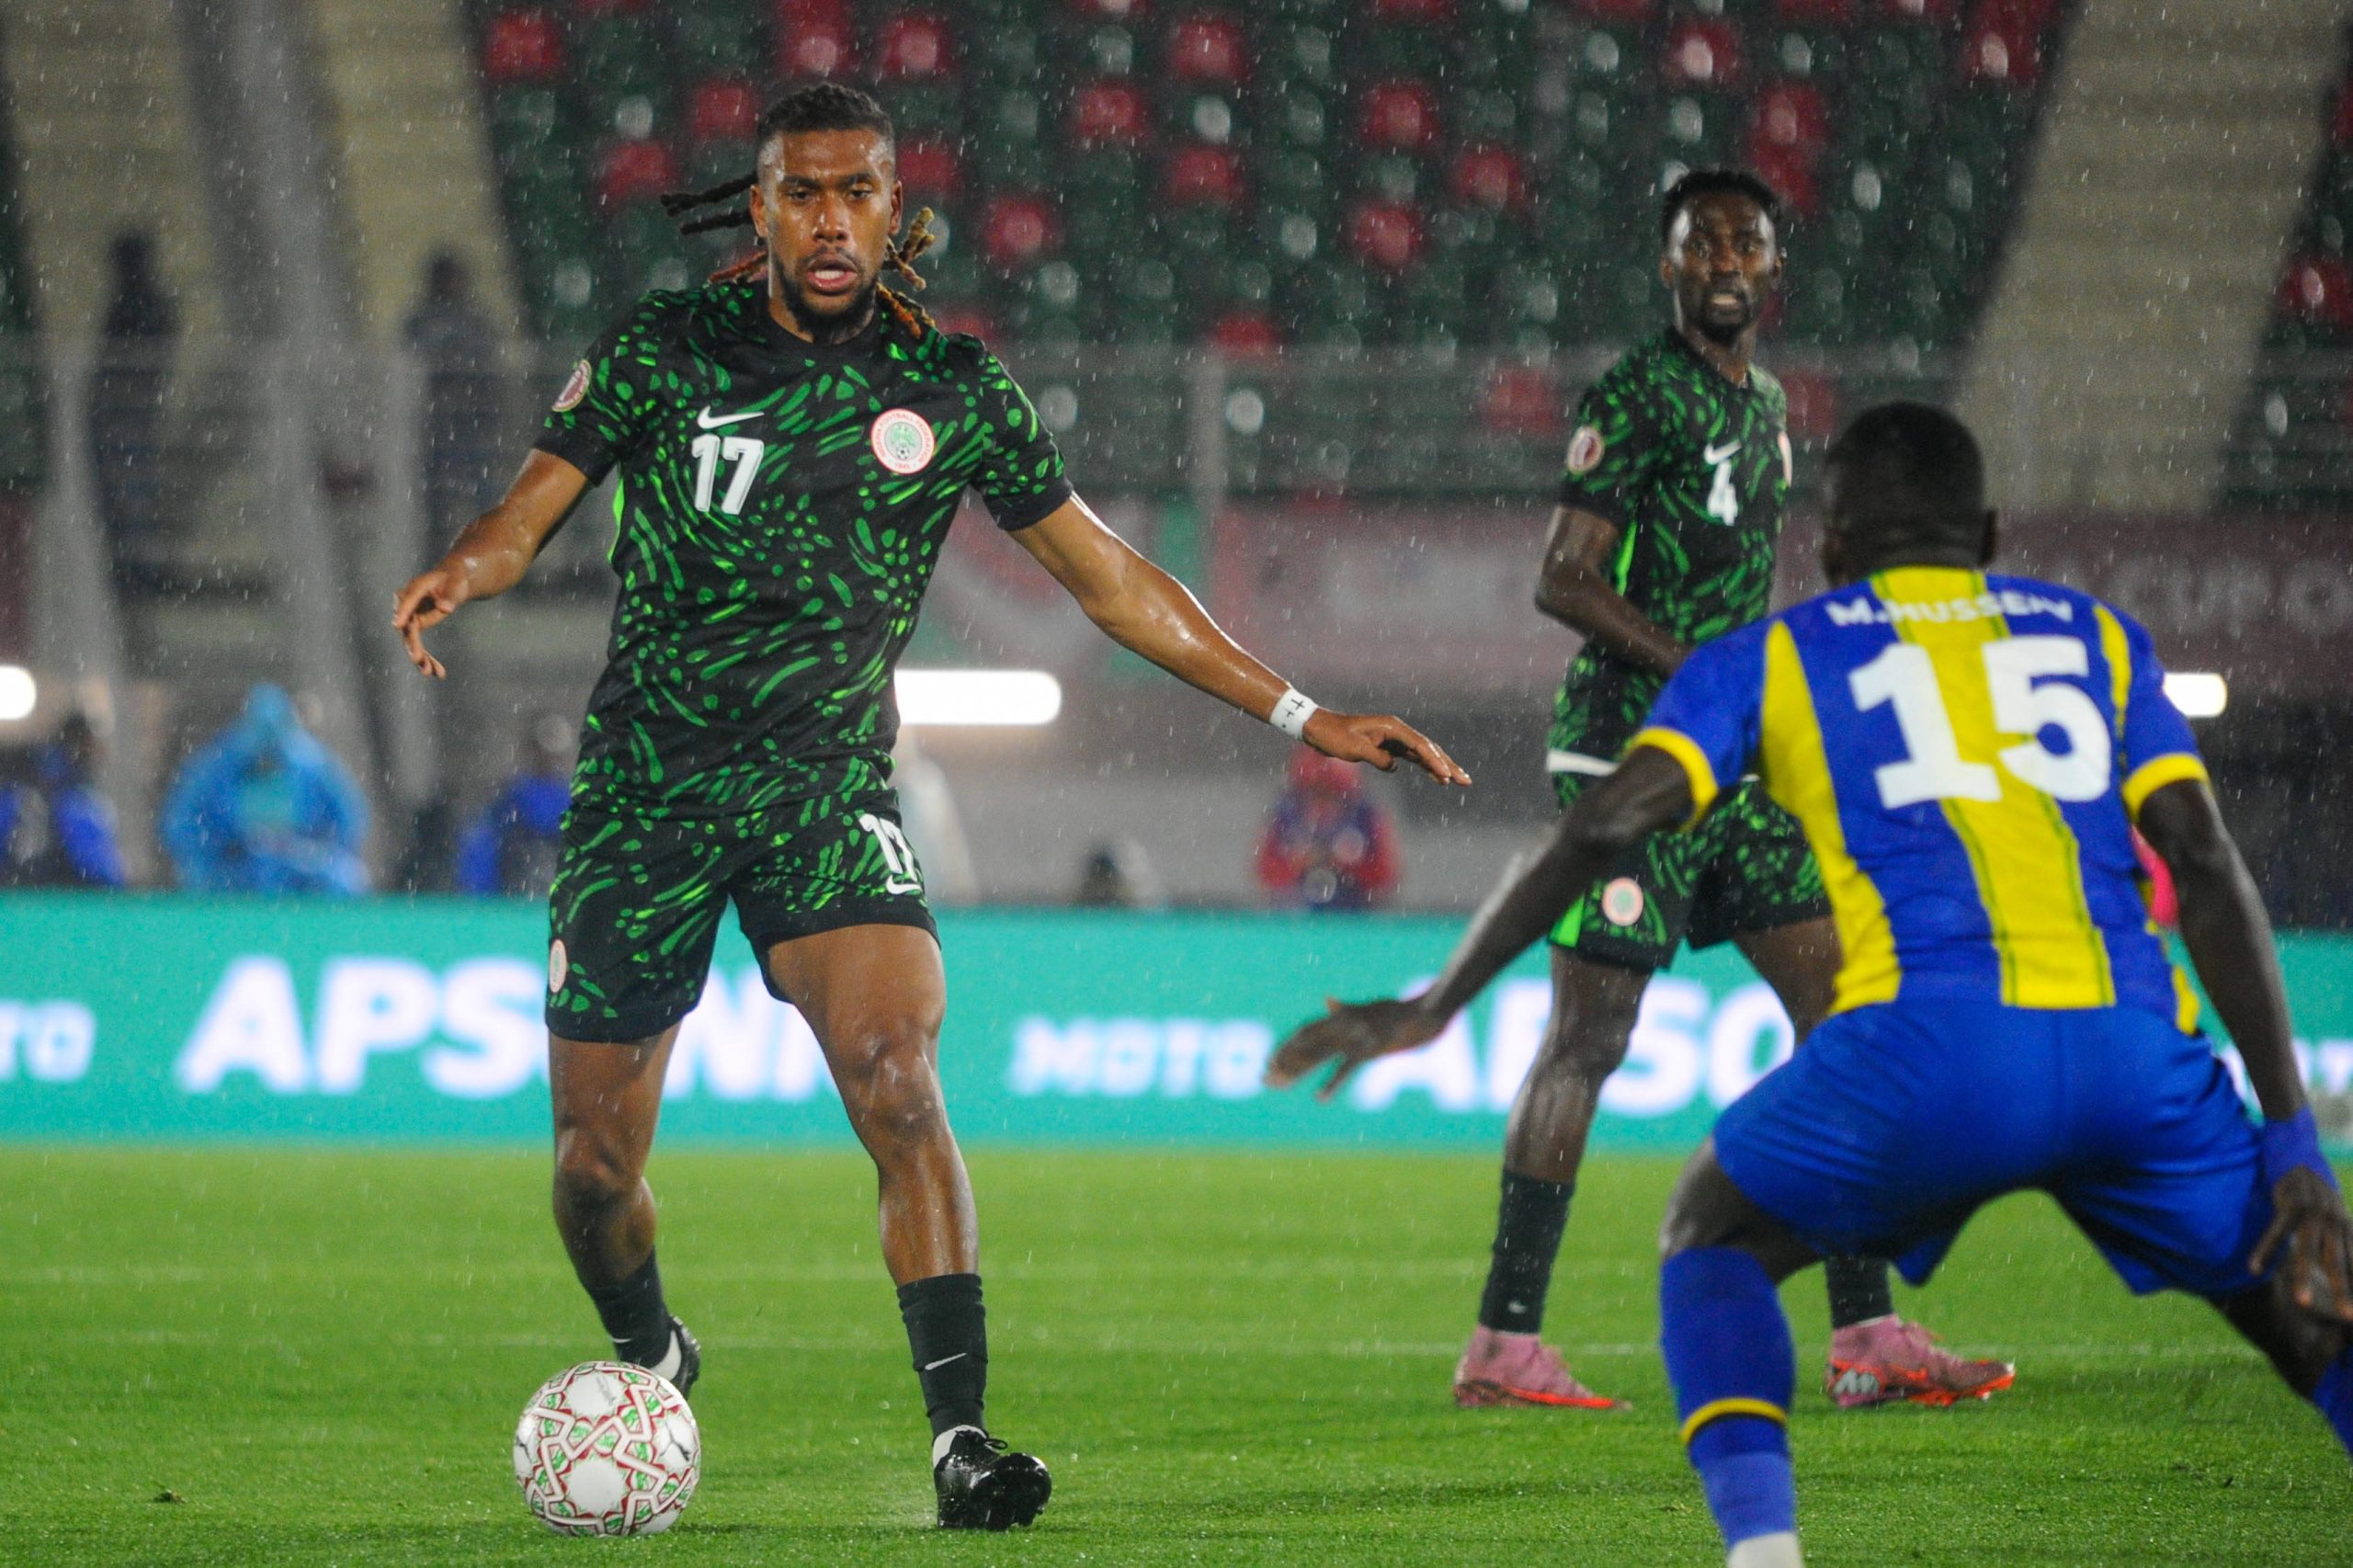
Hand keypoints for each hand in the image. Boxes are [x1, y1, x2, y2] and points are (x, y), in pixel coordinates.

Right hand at [391, 563, 471, 678]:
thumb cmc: (454, 579)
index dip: (402, 613)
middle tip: (418, 660)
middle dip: (413, 645)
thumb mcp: (456, 584)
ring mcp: (410, 618)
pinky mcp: (416, 627)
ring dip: (421, 659)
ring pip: (411, 641)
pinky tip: (440, 674)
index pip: (407, 602)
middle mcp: (407, 605)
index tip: (398, 625)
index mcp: (414, 589)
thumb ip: (450, 596)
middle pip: (407, 627)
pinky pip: (419, 646)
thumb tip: (444, 608)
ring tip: (431, 673)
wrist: (452, 581)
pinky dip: (429, 659)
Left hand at [1265, 997, 1445, 1100]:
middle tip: (1264, 1077)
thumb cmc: (1393, 1012)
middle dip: (1283, 1061)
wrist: (1421, 1014)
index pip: (1304, 1032)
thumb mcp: (1365, 1008)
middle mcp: (1340, 1027)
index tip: (1269, 1062)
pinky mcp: (1367, 1050)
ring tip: (1278, 1084)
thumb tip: (1326, 999)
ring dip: (1297, 1070)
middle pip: (1304, 1045)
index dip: (1286, 1047)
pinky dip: (1332, 1084)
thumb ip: (1344, 1008)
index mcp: (1339, 1020)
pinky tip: (1319, 1098)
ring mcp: (1352, 1038)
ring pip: (1318, 1055)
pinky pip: (1345, 1069)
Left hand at [1302, 709, 1471, 786]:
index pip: (1419, 746)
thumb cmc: (1333, 736)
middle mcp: (1396, 731)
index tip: (1446, 775)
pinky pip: (1412, 758)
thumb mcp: (1353, 748)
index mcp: (1391, 727)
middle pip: (1428, 749)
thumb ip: (1376, 757)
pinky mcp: (1388, 747)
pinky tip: (1437, 777)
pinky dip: (1425, 767)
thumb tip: (1394, 766)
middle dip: (1447, 764)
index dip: (1434, 761)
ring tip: (1459, 780)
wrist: (1318, 728)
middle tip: (1466, 780)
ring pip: (1423, 754)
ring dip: (1440, 767)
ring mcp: (1393, 738)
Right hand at [2249, 1166, 2352, 1322]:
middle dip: (2343, 1289)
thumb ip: (2342, 1239)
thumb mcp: (2335, 1215)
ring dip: (2304, 1278)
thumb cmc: (2316, 1194)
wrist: (2299, 1158)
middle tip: (2347, 1316)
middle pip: (2338, 1261)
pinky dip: (2265, 1251)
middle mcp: (2334, 1221)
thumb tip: (2349, 1266)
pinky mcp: (2290, 1205)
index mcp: (2345, 1227)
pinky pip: (2276, 1233)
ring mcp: (2312, 1212)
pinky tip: (2254, 1268)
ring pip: (2308, 1251)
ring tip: (2302, 1302)